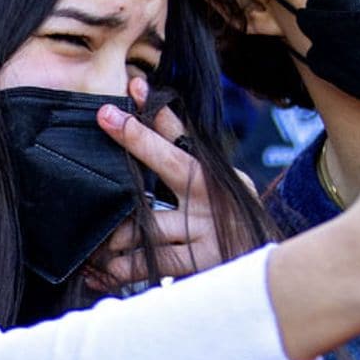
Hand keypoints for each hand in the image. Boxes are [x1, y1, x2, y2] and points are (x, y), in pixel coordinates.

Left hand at [93, 78, 230, 286]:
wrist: (264, 272)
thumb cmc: (230, 223)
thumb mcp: (219, 186)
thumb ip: (182, 160)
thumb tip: (147, 114)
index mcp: (214, 177)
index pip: (184, 137)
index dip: (158, 113)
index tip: (134, 87)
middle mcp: (211, 199)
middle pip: (172, 163)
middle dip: (137, 139)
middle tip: (106, 119)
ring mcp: (206, 232)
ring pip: (150, 223)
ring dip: (117, 231)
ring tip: (95, 234)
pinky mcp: (198, 265)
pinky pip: (150, 265)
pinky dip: (121, 271)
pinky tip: (100, 272)